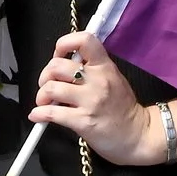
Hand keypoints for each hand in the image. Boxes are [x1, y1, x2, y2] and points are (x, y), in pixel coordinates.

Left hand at [29, 31, 157, 166]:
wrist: (138, 135)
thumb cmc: (122, 108)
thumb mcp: (113, 78)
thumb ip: (91, 69)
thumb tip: (63, 64)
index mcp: (104, 66)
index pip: (83, 40)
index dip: (63, 44)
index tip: (59, 56)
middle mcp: (97, 80)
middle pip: (57, 66)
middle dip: (45, 76)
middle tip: (47, 86)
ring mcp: (90, 101)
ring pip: (51, 88)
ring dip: (41, 96)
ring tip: (44, 102)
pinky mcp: (83, 121)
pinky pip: (52, 113)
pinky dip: (39, 114)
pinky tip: (38, 116)